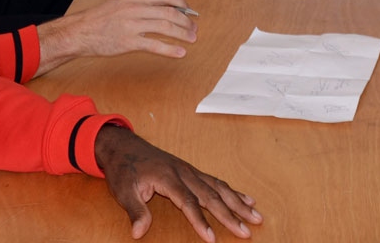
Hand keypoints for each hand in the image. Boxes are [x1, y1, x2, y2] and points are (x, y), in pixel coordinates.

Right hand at [46, 0, 197, 60]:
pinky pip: (154, 44)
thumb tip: (165, 8)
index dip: (182, 3)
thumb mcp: (122, 2)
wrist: (80, 31)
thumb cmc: (101, 18)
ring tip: (192, 39)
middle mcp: (135, 8)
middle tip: (194, 28)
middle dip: (186, 20)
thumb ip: (141, 4)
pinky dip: (170, 49)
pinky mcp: (128, 42)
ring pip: (165, 27)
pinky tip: (180, 52)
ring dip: (182, 33)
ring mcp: (131, 24)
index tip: (189, 11)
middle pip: (169, 12)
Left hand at [94, 125, 261, 241]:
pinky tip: (246, 200)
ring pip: (219, 188)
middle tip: (247, 231)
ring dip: (238, 203)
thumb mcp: (123, 191)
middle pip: (212, 196)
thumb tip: (139, 232)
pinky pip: (216, 182)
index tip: (212, 238)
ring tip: (256, 216)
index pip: (189, 203)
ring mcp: (190, 171)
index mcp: (168, 177)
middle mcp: (184, 173)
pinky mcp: (192, 172)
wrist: (124, 146)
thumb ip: (135, 211)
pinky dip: (233, 192)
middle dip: (231, 215)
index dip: (201, 221)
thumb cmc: (124, 169)